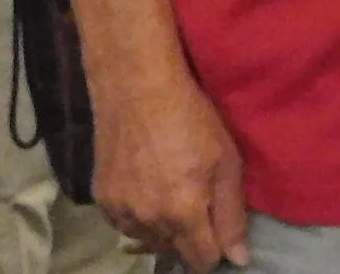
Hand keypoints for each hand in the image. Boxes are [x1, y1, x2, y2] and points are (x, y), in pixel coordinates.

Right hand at [94, 66, 248, 269]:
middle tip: (193, 202)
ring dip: (162, 229)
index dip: (215, 248)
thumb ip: (232, 216)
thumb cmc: (189, 117)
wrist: (135, 84)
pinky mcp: (102, 197)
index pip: (204, 261)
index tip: (216, 226)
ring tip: (166, 194)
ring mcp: (122, 210)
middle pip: (176, 252)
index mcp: (184, 213)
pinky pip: (125, 225)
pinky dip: (137, 217)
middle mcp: (150, 220)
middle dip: (189, 238)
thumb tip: (238, 260)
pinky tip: (144, 190)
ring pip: (149, 241)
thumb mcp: (225, 161)